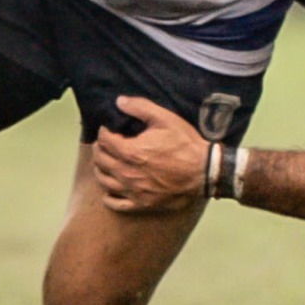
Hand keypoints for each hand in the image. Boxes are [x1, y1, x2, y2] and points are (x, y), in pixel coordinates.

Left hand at [93, 97, 207, 213]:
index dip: (104, 132)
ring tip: (109, 161)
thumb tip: (120, 101)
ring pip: (103, 180)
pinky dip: (108, 194)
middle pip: (100, 159)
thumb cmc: (186, 145)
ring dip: (101, 168)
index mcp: (131, 152)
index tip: (110, 129)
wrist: (205, 172)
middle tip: (108, 143)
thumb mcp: (166, 119)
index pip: (104, 140)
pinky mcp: (140, 203)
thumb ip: (140, 107)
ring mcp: (132, 190)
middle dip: (101, 148)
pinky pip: (113, 202)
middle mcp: (127, 173)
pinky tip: (113, 186)